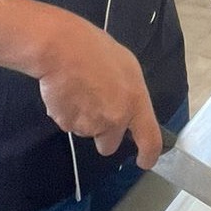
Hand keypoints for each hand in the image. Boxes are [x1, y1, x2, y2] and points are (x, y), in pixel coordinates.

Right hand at [32, 12, 161, 167]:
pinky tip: (66, 91)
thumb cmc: (95, 49)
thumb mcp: (127, 66)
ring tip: (78, 89)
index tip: (144, 161)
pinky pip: (68, 123)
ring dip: (83, 118)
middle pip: (109, 145)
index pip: (150, 139)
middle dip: (103, 133)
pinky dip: (67, 113)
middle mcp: (115, 119)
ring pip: (87, 131)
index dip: (149, 154)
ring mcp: (89, 125)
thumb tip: (126, 106)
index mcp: (135, 102)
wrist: (61, 48)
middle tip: (95, 108)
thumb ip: (130, 94)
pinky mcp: (67, 124)